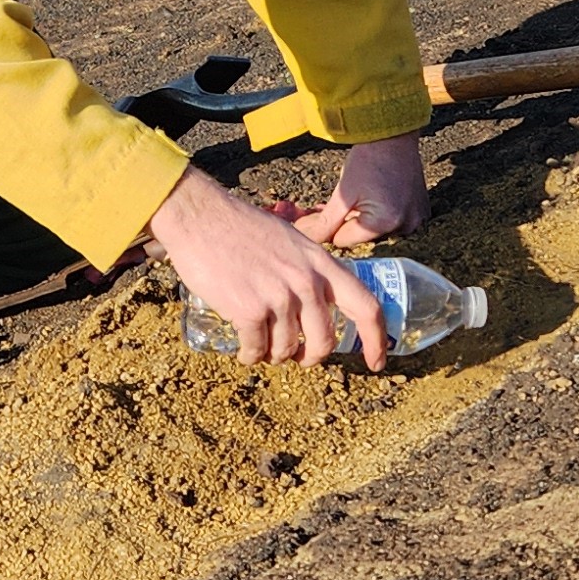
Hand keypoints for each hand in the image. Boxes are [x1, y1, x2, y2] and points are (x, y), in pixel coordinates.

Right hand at [151, 166, 391, 369]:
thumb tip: (316, 303)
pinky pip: (256, 350)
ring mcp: (278, 297)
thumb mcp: (290, 240)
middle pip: (325, 340)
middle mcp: (305, 282)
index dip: (377, 339)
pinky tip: (244, 350)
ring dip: (274, 356)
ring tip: (260, 345)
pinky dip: (250, 356)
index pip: (365, 305)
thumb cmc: (241, 228)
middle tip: (297, 357)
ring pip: (286, 349)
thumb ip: (308, 268)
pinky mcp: (249, 310)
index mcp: (321, 263)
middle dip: (311, 357)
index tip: (377, 362)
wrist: (201, 218)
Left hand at [288, 134, 426, 248]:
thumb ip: (327, 222)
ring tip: (356, 198)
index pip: (344, 240)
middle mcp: (404, 226)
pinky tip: (374, 197)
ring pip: (378, 231)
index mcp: (384, 223)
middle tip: (332, 206)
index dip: (327, 230)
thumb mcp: (343, 193)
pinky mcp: (421, 212)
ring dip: (364, 220)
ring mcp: (416, 220)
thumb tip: (311, 239)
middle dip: (345, 225)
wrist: (393, 135)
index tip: (314, 218)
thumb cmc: (368, 160)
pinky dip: (381, 215)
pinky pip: (395, 222)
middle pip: (363, 238)